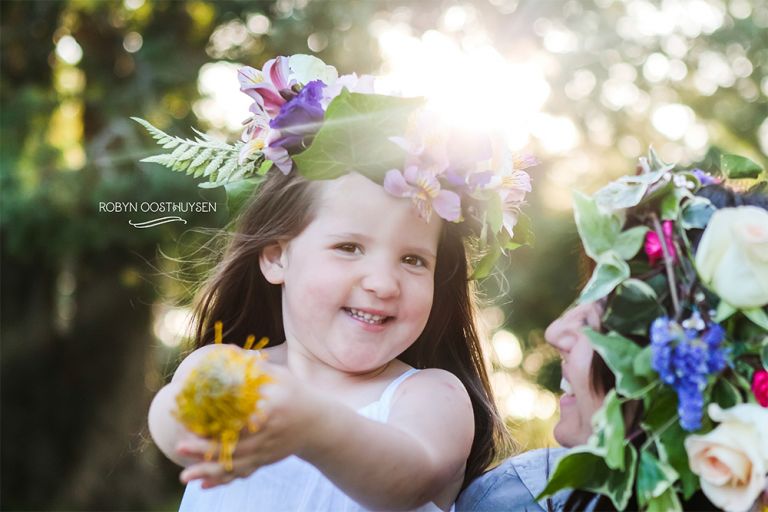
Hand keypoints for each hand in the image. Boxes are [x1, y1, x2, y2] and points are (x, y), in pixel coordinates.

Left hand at [176, 363, 325, 487]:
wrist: (319, 424)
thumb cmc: (296, 393)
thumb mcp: (280, 376)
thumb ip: (255, 368)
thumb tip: (228, 352)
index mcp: (272, 409)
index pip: (241, 417)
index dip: (217, 420)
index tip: (195, 419)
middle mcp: (269, 434)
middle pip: (233, 445)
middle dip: (206, 449)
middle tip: (180, 446)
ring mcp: (267, 451)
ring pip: (234, 465)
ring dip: (208, 471)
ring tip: (185, 476)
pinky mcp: (265, 461)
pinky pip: (240, 473)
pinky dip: (221, 480)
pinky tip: (202, 486)